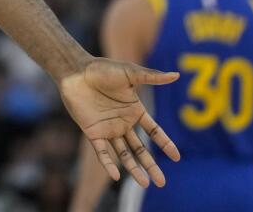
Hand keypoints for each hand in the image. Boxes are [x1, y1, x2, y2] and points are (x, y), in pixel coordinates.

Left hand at [59, 58, 180, 187]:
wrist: (75, 71)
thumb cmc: (102, 69)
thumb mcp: (130, 73)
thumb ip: (152, 77)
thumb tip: (176, 74)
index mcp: (134, 110)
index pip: (153, 131)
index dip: (165, 143)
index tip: (177, 157)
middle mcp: (123, 123)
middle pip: (140, 149)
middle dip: (151, 165)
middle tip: (162, 183)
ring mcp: (108, 129)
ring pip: (124, 154)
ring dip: (134, 169)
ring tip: (145, 184)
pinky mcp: (92, 132)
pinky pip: (102, 152)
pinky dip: (108, 164)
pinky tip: (116, 175)